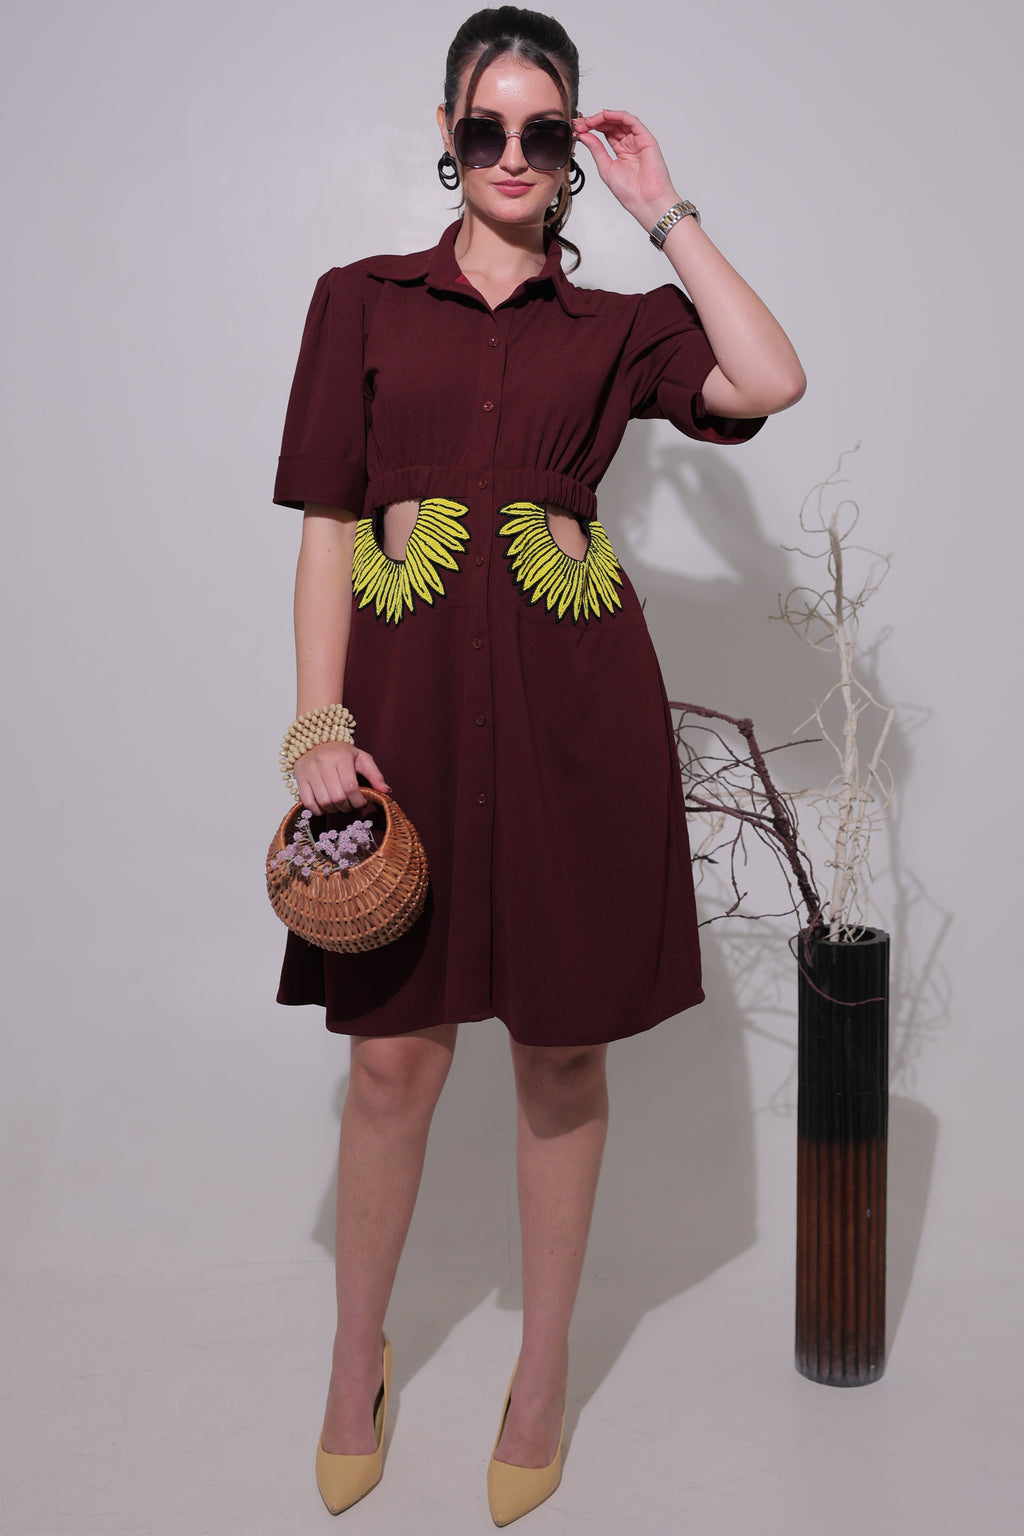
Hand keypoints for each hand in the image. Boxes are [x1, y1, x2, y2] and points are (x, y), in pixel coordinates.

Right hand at [293, 740, 389, 814]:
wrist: (315, 741)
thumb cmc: (340, 753)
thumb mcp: (361, 758)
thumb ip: (375, 774)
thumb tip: (386, 791)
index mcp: (341, 757)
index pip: (351, 787)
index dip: (358, 801)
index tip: (362, 802)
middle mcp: (323, 764)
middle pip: (337, 797)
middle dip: (347, 807)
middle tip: (351, 805)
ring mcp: (309, 772)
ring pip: (323, 802)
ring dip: (334, 810)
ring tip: (339, 805)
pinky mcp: (299, 779)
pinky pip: (307, 802)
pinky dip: (318, 810)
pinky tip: (326, 807)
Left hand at [573, 109, 681, 230]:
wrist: (645, 200)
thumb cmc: (630, 191)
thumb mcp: (606, 167)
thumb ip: (596, 149)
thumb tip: (584, 135)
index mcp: (621, 151)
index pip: (605, 133)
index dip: (591, 128)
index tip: (578, 128)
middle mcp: (630, 143)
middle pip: (611, 125)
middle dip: (594, 122)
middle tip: (580, 123)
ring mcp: (638, 140)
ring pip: (620, 120)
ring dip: (603, 118)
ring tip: (589, 121)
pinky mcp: (646, 138)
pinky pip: (631, 121)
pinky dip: (618, 115)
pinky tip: (605, 115)